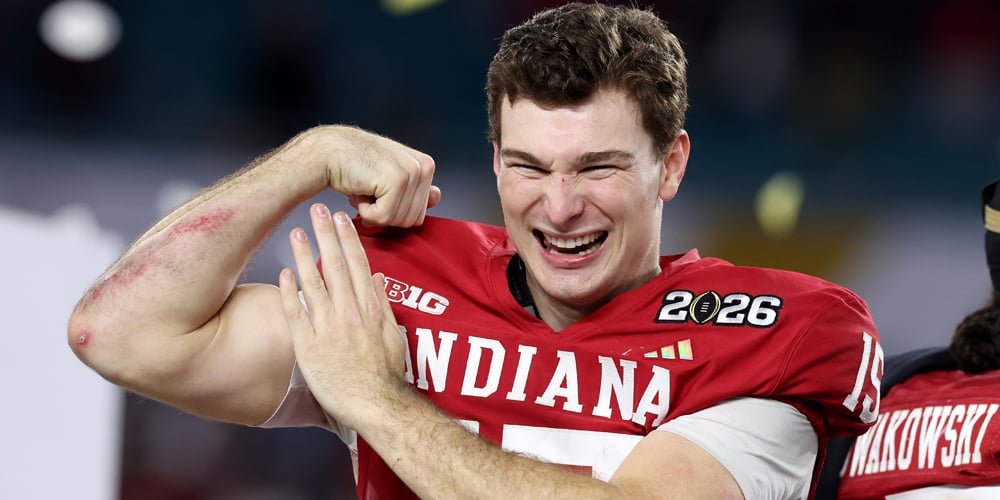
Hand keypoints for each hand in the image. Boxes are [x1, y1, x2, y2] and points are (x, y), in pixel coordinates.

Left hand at [277, 202, 407, 427]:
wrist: (375, 404)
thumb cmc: (386, 375)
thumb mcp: (394, 335)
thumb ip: (385, 305)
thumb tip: (379, 279)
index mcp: (370, 309)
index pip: (359, 266)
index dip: (349, 240)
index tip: (341, 220)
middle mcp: (349, 313)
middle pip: (336, 266)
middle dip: (326, 235)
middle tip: (317, 210)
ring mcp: (327, 328)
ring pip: (314, 283)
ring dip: (305, 255)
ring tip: (296, 232)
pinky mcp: (308, 345)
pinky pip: (296, 313)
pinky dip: (289, 292)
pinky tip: (283, 273)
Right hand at [312, 125, 441, 227]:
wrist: (327, 153)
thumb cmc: (356, 166)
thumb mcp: (390, 177)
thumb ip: (415, 189)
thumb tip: (437, 196)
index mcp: (426, 166)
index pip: (419, 214)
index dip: (394, 212)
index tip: (379, 194)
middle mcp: (424, 167)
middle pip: (411, 221)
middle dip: (385, 214)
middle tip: (369, 190)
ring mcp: (412, 172)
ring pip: (398, 221)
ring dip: (375, 213)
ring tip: (365, 188)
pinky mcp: (396, 180)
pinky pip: (385, 217)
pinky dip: (367, 212)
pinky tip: (360, 191)